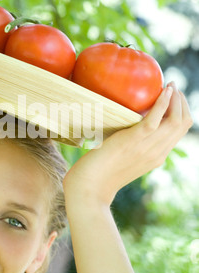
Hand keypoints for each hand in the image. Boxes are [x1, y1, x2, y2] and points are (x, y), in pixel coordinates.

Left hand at [63, 84, 192, 206]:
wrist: (90, 187)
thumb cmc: (99, 172)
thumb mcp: (122, 158)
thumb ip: (131, 145)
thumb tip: (126, 125)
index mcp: (157, 157)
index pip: (179, 132)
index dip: (181, 112)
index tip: (174, 97)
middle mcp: (157, 153)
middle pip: (183, 124)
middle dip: (182, 102)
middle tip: (174, 88)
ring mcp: (148, 147)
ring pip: (176, 121)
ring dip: (177, 99)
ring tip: (170, 86)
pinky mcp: (134, 140)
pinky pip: (156, 119)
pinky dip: (164, 102)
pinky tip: (165, 90)